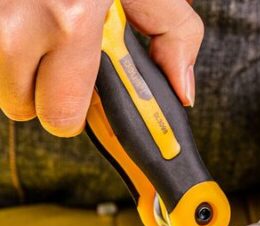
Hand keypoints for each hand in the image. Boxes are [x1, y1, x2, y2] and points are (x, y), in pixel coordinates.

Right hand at [0, 0, 203, 136]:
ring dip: (18, 65)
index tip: (79, 104)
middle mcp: (15, 20)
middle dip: (42, 91)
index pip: (62, 117)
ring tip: (39, 27)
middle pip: (22, 106)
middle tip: (57, 58)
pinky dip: (2, 43)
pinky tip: (21, 14)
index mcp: (70, 19)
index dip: (72, 114)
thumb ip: (174, 35)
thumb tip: (182, 91)